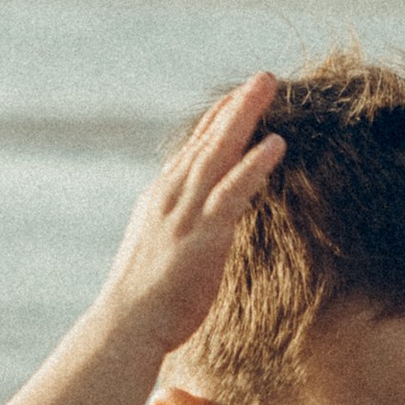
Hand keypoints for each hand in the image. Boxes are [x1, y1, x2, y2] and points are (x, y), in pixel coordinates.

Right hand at [97, 72, 286, 354]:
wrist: (126, 326)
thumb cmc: (142, 306)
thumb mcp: (158, 257)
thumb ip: (176, 236)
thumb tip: (190, 237)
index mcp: (159, 200)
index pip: (190, 151)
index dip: (215, 122)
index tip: (235, 99)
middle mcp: (170, 196)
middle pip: (207, 139)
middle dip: (235, 106)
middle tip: (263, 77)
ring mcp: (185, 212)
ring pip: (219, 152)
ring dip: (245, 116)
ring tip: (269, 87)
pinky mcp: (203, 235)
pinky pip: (234, 190)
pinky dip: (255, 164)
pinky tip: (277, 143)